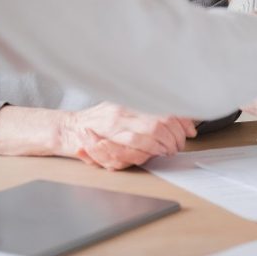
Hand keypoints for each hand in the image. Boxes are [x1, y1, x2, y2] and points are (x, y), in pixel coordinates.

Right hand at [61, 103, 196, 170]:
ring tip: (168, 150)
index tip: (189, 130)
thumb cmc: (97, 121)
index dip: (180, 120)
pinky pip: (131, 148)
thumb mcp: (124, 109)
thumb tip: (181, 122)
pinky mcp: (105, 142)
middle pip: (159, 122)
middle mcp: (123, 111)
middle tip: (177, 145)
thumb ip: (149, 113)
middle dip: (174, 136)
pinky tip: (153, 153)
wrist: (67, 129)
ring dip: (163, 145)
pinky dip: (146, 153)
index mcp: (129, 102)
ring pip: (148, 134)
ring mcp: (113, 126)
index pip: (162, 107)